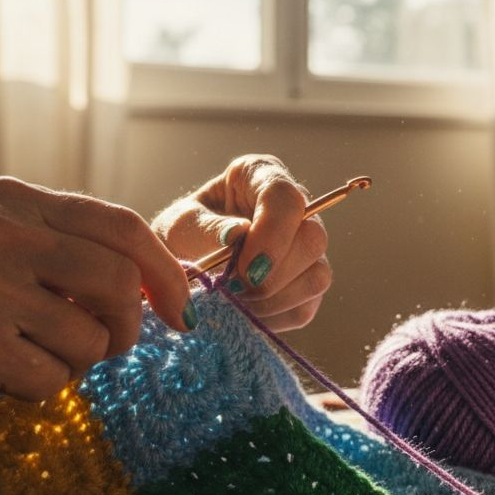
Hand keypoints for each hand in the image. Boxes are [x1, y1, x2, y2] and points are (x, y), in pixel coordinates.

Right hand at [0, 177, 191, 446]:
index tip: (181, 310)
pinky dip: (37, 390)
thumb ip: (57, 246)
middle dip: (127, 327)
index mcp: (11, 200)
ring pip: (92, 341)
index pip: (122, 225)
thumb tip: (149, 282)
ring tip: (26, 355)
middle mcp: (1, 234)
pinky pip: (53, 382)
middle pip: (120, 284)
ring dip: (74, 365)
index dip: (165, 270)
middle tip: (106, 345)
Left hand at [152, 154, 330, 331]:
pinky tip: (244, 311)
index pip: (285, 198)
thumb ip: (205, 229)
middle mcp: (295, 210)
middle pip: (313, 239)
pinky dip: (272, 317)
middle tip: (234, 288)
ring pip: (317, 277)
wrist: (177, 270)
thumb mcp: (179, 226)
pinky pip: (304, 308)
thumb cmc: (179, 237)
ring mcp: (306, 250)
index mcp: (261, 177)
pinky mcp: (305, 287)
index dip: (273, 234)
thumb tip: (238, 233)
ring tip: (235, 301)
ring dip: (273, 299)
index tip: (245, 270)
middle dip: (274, 274)